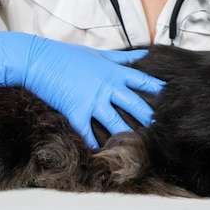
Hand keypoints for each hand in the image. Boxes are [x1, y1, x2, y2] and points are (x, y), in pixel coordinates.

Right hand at [0, 31, 164, 147]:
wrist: (38, 59)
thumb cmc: (67, 55)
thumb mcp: (98, 54)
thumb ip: (122, 57)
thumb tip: (143, 53)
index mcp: (114, 72)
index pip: (143, 82)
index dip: (159, 91)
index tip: (172, 99)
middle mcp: (107, 87)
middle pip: (135, 105)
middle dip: (150, 118)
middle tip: (163, 129)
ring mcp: (92, 100)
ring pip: (116, 122)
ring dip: (127, 135)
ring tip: (139, 147)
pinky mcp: (76, 110)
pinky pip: (87, 132)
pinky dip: (93, 145)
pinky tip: (101, 155)